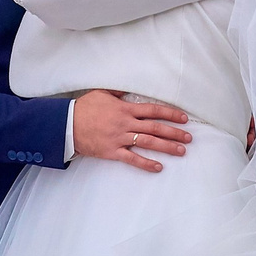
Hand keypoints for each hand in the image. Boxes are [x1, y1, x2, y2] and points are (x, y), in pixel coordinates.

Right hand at [72, 89, 189, 171]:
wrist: (66, 124)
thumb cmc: (84, 108)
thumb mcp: (102, 93)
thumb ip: (119, 91)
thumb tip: (130, 88)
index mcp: (125, 109)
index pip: (153, 110)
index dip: (170, 114)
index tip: (184, 118)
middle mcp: (126, 123)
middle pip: (156, 128)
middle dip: (174, 133)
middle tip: (189, 138)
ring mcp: (120, 138)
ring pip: (148, 142)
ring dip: (166, 147)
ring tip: (181, 152)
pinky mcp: (113, 151)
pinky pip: (132, 159)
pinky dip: (146, 163)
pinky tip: (159, 167)